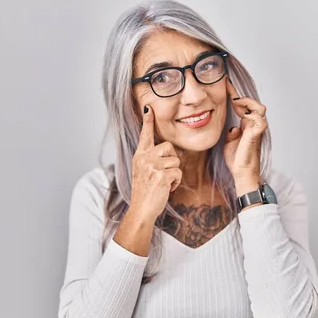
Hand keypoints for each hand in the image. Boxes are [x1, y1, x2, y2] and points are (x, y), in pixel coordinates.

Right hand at [130, 105, 181, 220]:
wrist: (141, 210)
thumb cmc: (145, 192)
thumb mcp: (143, 171)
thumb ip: (150, 159)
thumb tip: (164, 150)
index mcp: (139, 156)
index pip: (145, 135)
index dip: (148, 121)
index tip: (149, 108)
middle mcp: (143, 158)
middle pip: (168, 147)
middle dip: (172, 161)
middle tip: (163, 174)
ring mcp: (151, 166)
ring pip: (175, 161)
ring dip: (174, 174)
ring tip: (164, 183)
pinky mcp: (160, 175)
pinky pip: (178, 172)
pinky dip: (176, 182)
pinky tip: (167, 188)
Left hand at [223, 78, 267, 190]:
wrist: (241, 173)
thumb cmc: (237, 159)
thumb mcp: (230, 141)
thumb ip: (231, 132)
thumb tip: (233, 127)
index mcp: (247, 125)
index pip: (243, 106)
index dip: (235, 95)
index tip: (225, 84)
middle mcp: (254, 126)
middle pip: (254, 104)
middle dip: (242, 97)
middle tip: (230, 94)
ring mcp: (257, 130)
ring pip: (260, 108)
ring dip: (248, 103)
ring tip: (237, 104)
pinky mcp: (256, 136)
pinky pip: (261, 121)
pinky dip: (253, 116)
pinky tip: (243, 116)